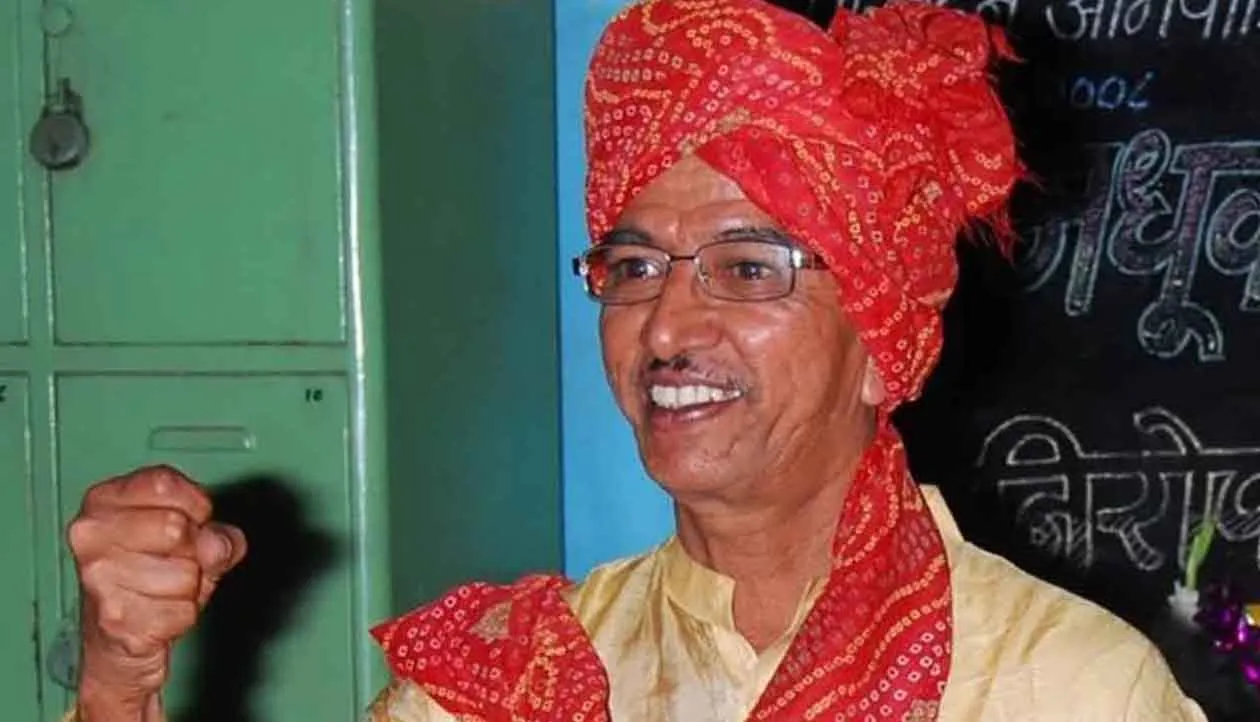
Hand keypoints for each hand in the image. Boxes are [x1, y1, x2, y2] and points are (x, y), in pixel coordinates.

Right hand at [67, 466, 246, 719]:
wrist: (120, 634)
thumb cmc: (154, 571)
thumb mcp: (192, 538)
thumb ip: (218, 533)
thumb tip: (216, 545)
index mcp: (103, 500)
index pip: (163, 482)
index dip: (196, 503)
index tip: (195, 518)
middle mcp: (90, 535)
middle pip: (175, 527)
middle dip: (193, 548)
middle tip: (177, 559)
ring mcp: (97, 579)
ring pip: (185, 574)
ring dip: (190, 586)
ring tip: (166, 587)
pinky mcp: (114, 620)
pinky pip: (182, 611)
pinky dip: (183, 615)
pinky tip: (159, 612)